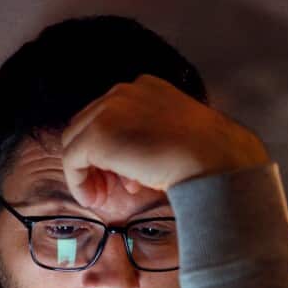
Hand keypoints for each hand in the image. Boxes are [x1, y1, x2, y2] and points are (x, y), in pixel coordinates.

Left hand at [60, 74, 269, 210]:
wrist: (215, 159)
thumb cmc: (206, 155)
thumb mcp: (175, 137)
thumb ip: (147, 141)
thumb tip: (126, 169)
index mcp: (145, 88)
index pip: (110, 117)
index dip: (112, 150)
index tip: (127, 178)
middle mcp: (124, 91)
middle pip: (87, 126)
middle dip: (96, 161)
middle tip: (112, 189)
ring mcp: (109, 110)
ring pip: (75, 142)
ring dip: (86, 172)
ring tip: (103, 196)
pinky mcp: (98, 135)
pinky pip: (72, 160)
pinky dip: (77, 182)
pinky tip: (93, 199)